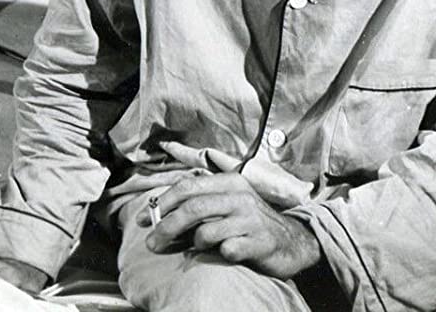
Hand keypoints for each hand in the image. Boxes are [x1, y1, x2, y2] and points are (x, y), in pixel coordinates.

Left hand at [140, 173, 321, 279]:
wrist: (293, 241)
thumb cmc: (249, 222)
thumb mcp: (226, 203)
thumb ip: (198, 202)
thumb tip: (157, 212)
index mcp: (228, 182)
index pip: (186, 187)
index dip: (160, 203)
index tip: (142, 219)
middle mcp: (240, 196)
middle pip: (192, 209)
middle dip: (165, 227)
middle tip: (151, 244)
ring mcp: (252, 219)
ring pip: (206, 231)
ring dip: (193, 243)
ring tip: (196, 248)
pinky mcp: (261, 242)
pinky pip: (227, 249)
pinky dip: (218, 254)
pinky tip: (223, 253)